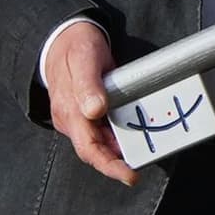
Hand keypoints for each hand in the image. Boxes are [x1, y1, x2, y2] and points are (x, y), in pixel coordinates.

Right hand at [41, 20, 136, 186]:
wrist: (64, 38)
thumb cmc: (75, 48)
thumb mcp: (84, 59)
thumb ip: (88, 85)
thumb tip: (95, 111)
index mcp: (70, 112)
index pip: (89, 149)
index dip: (109, 166)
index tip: (131, 176)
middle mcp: (73, 120)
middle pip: (98, 150)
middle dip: (121, 160)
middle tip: (150, 157)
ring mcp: (79, 118)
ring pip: (103, 142)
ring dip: (124, 146)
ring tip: (149, 144)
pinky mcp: (88, 113)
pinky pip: (104, 130)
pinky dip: (121, 133)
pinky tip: (137, 130)